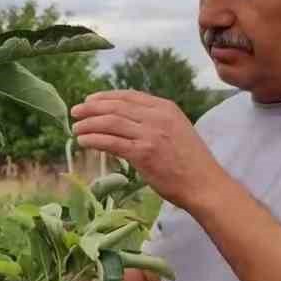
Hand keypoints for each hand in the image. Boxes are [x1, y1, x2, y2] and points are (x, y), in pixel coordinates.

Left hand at [70, 90, 222, 209]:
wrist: (205, 185)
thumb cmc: (191, 163)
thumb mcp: (176, 130)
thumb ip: (153, 122)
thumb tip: (124, 121)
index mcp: (165, 108)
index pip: (129, 95)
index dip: (105, 96)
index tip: (90, 100)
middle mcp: (157, 116)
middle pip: (116, 106)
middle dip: (91, 108)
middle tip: (75, 112)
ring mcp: (150, 134)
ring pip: (110, 122)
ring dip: (88, 124)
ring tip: (76, 128)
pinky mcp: (143, 153)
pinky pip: (111, 142)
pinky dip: (93, 140)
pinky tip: (83, 141)